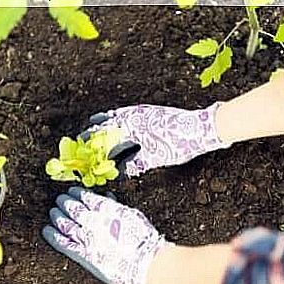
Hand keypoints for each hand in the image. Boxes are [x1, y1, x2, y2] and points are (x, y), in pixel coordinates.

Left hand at [42, 187, 172, 283]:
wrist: (144, 262)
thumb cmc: (143, 240)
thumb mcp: (131, 216)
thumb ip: (116, 207)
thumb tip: (108, 198)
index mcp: (106, 210)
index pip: (86, 197)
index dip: (77, 193)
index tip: (72, 190)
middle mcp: (93, 221)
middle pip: (73, 208)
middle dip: (65, 202)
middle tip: (59, 199)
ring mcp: (86, 237)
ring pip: (65, 223)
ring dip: (58, 216)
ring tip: (53, 211)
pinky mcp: (82, 254)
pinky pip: (63, 243)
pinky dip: (53, 236)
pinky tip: (46, 230)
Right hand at [81, 102, 231, 176]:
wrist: (201, 128)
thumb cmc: (177, 144)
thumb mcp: (154, 158)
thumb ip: (134, 164)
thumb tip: (118, 172)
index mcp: (131, 127)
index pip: (106, 137)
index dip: (93, 145)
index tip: (82, 150)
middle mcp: (133, 116)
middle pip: (108, 125)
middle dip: (95, 132)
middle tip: (83, 138)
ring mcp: (141, 112)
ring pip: (116, 116)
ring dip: (104, 121)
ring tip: (93, 123)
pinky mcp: (148, 111)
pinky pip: (126, 113)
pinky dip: (117, 116)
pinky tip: (115, 118)